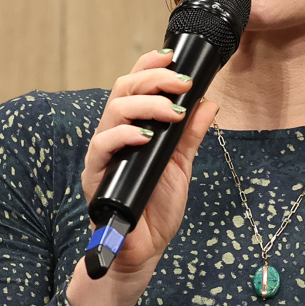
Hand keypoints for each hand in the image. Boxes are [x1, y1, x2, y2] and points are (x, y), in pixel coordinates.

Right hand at [68, 49, 218, 305]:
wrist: (144, 247)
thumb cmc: (157, 207)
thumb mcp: (181, 165)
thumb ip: (192, 135)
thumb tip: (209, 102)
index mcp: (134, 127)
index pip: (136, 86)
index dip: (151, 66)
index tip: (175, 58)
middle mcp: (115, 134)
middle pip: (123, 89)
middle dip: (154, 79)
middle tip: (182, 83)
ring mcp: (104, 153)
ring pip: (114, 110)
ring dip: (146, 105)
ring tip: (173, 113)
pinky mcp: (95, 174)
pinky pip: (102, 145)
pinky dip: (124, 135)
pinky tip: (145, 136)